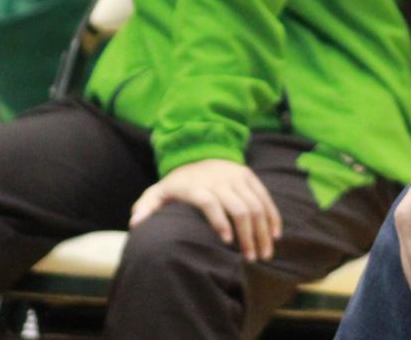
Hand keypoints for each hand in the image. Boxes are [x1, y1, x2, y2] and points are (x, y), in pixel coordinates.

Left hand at [130, 158, 282, 262]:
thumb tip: (135, 224)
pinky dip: (272, 216)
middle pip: (239, 207)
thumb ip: (146, 207)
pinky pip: (265, 197)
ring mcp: (236, 177)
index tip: (227, 243)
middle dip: (248, 235)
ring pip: (256, 204)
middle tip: (251, 259)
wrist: (198, 152)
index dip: (219, 221)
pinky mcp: (249, 176)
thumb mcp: (157, 192)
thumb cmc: (177, 183)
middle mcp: (219, 180)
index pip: (210, 202)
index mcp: (196, 186)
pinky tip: (275, 235)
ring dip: (263, 231)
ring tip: (264, 254)